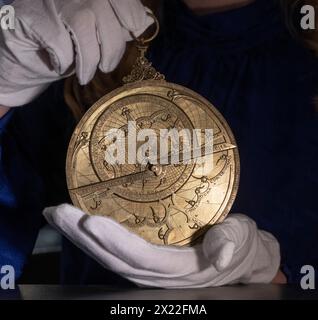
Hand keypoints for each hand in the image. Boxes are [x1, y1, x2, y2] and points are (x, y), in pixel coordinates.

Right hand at [0, 0, 152, 106]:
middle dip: (111, 46)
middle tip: (107, 67)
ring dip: (88, 58)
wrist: (29, 58)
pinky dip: (64, 61)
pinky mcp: (28, 14)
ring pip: (81, 22)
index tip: (135, 28)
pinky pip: (57, 40)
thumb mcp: (97, 37)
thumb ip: (118, 27)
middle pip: (101, 8)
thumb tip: (144, 22)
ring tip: (85, 75)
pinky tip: (60, 66)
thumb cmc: (68, 48)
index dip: (129, 8)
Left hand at [43, 204, 280, 287]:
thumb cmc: (241, 246)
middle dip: (82, 236)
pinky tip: (78, 223)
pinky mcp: (146, 260)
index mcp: (180, 269)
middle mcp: (158, 273)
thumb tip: (221, 255)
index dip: (115, 242)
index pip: (141, 258)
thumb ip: (231, 243)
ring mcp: (149, 268)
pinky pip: (114, 250)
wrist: (240, 258)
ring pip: (108, 256)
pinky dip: (93, 238)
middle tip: (56, 213)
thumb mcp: (242, 240)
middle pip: (113, 258)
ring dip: (80, 236)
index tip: (89, 221)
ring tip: (56, 215)